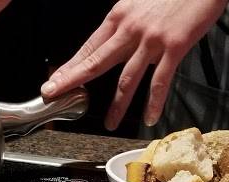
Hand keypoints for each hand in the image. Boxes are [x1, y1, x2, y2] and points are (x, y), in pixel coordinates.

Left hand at [41, 0, 226, 129]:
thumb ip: (129, 25)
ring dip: (117, 105)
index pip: (89, 47)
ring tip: (110, 122)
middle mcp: (131, 29)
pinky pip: (160, 81)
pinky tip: (149, 117)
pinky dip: (154, 102)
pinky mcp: (174, 47)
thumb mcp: (140, 3)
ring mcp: (152, 40)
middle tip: (54, 95)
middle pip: (96, 61)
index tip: (55, 81)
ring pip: (127, 78)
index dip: (70, 67)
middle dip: (73, 81)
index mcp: (120, 16)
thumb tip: (121, 44)